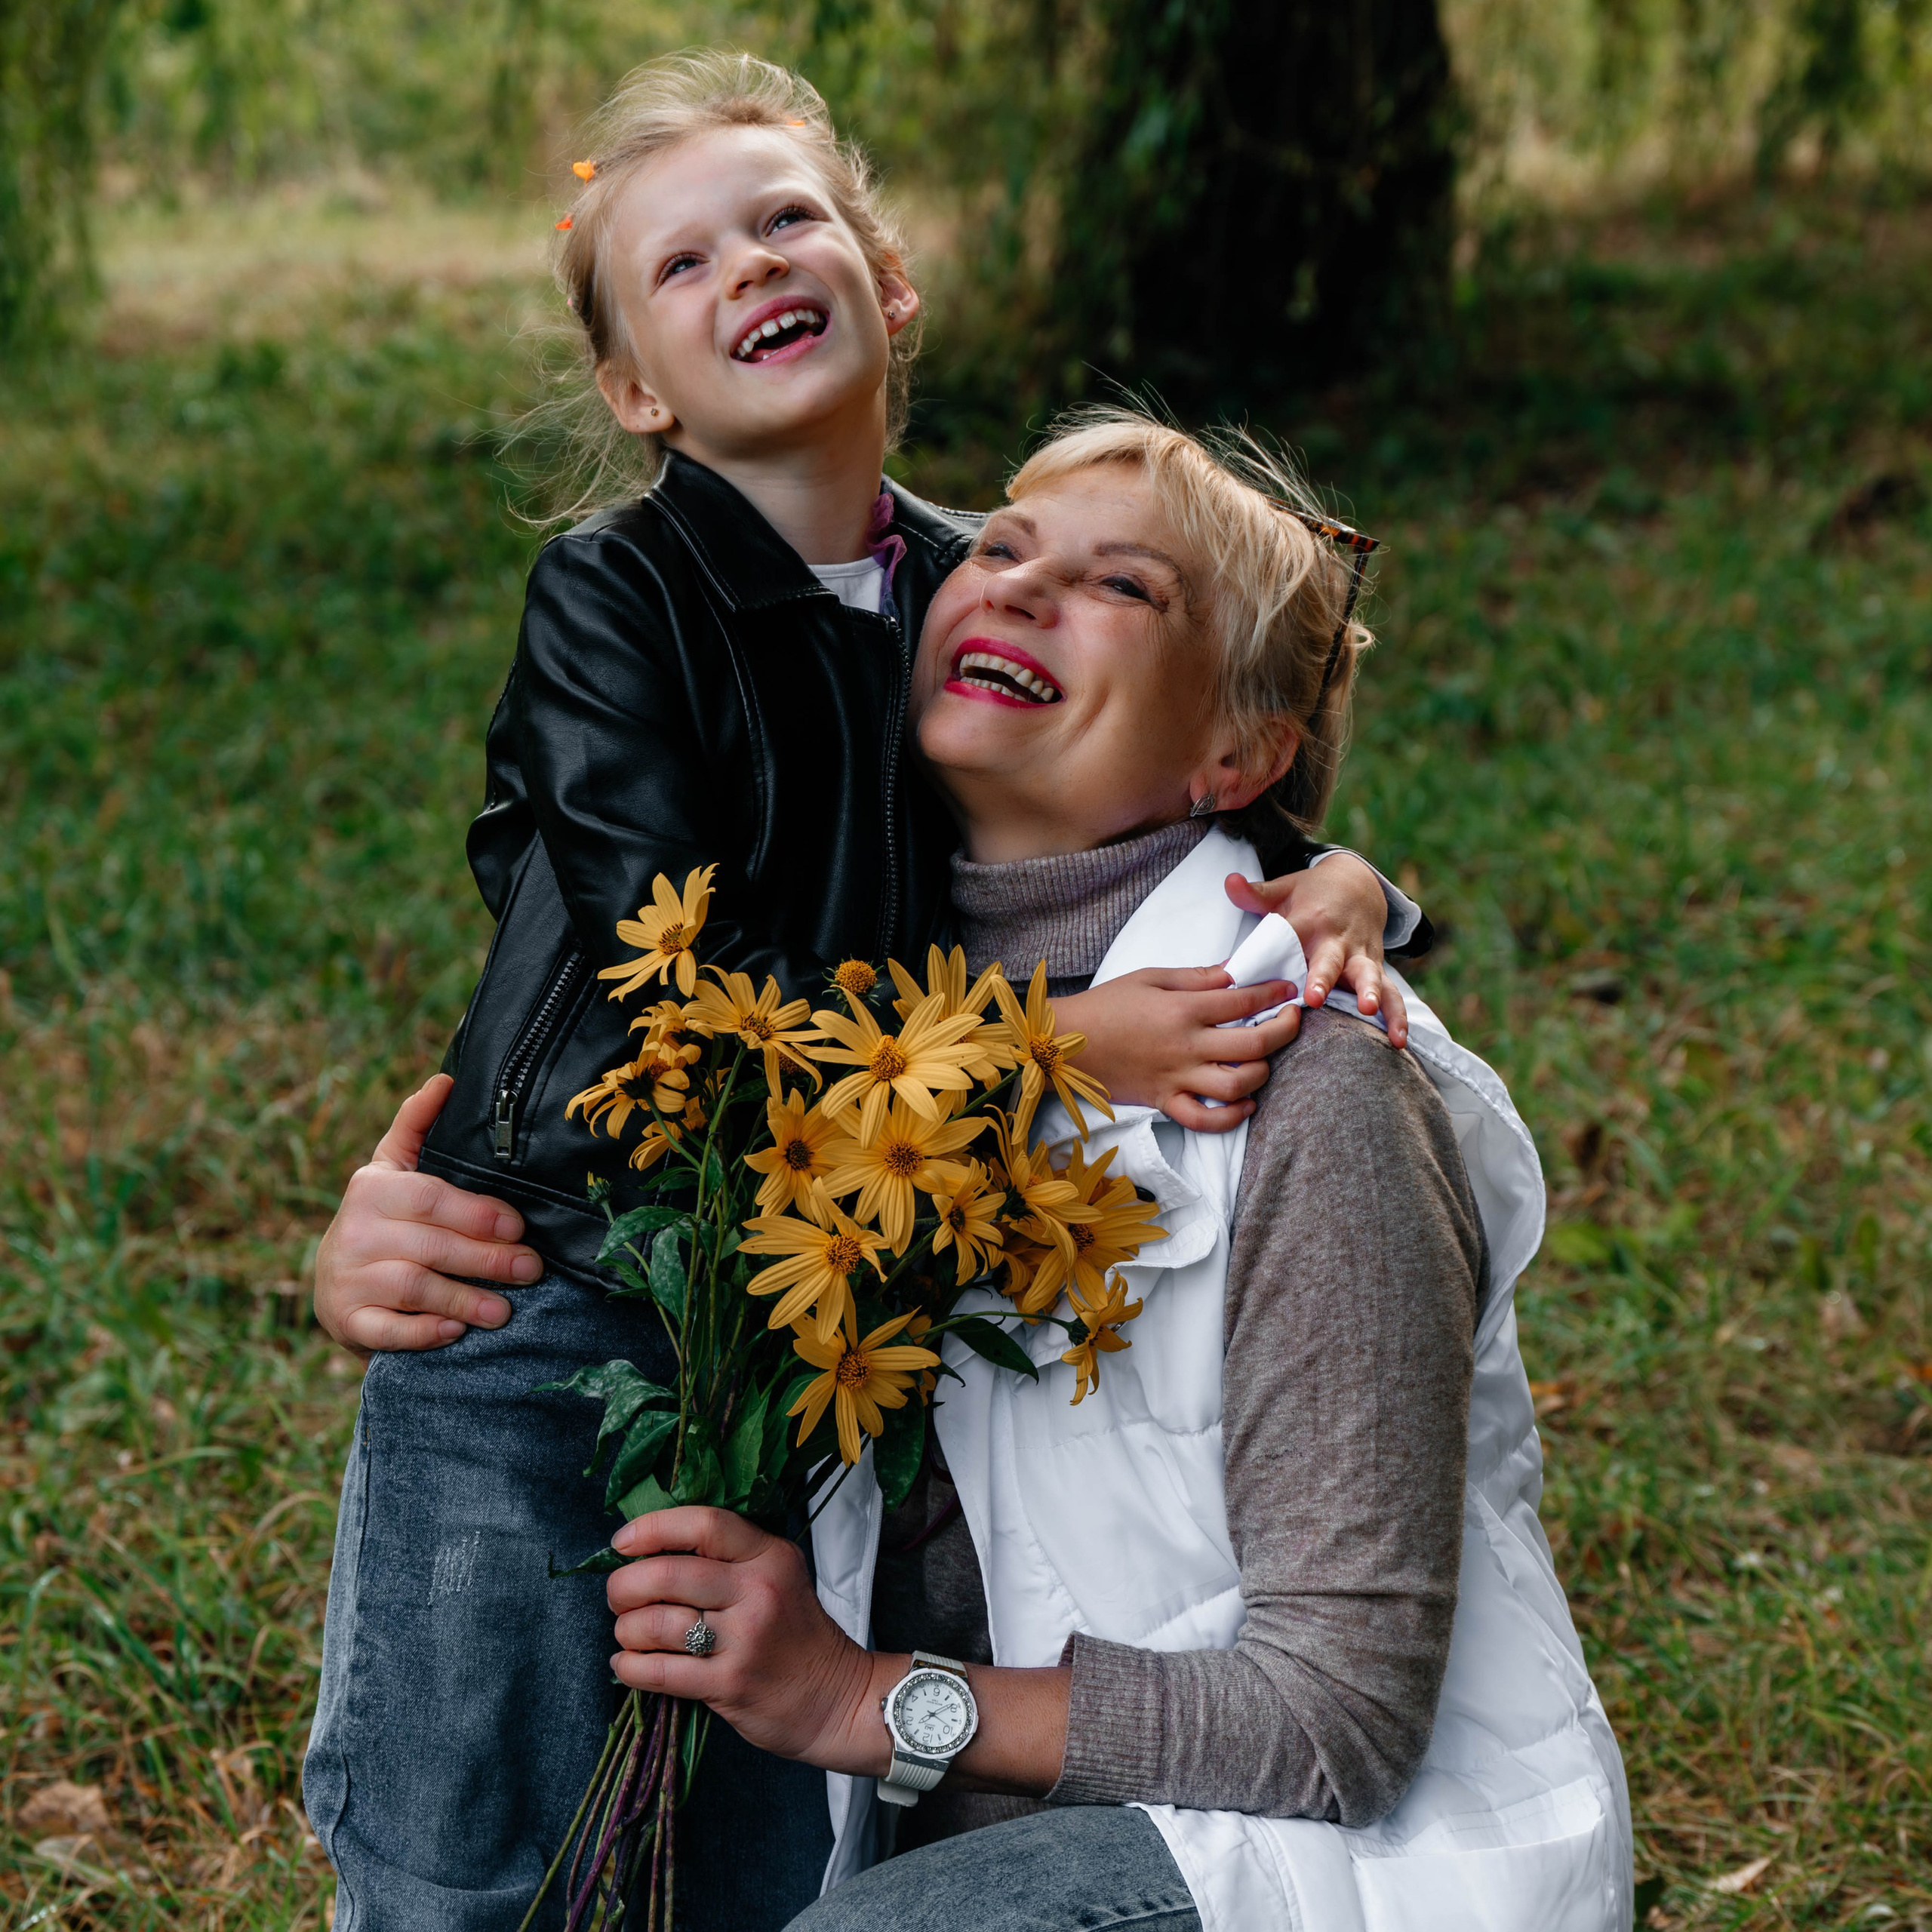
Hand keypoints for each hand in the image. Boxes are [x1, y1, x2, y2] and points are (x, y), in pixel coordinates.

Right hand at [312, 1074, 538, 1356]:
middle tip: (531, 1269)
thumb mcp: (393, 1169)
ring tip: (505, 1310)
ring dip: (464, 1299)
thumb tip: (446, 1079)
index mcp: (372, 1188)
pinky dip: (423, 1332)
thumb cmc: (384, 1218)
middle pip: (430, 1245)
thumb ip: (416, 1125)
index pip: (430, 1198)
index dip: (478, 1213)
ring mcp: (345, 1279)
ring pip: (413, 1289)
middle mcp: (353, 1231)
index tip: (520, 1226)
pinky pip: (386, 1331)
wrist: (336, 1281)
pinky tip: (455, 1331)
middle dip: (487, 1258)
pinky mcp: (346, 1321)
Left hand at [607, 1508, 881, 1773]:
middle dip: (624, 1585)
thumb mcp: (779, 1576)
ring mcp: (744, 1640)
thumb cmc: (797, 1633)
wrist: (836, 1697)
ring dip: (626, 1629)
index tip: (622, 1542)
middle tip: (617, 1595)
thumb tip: (653, 1550)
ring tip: (626, 1633)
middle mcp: (757, 1592)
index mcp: (769, 1556)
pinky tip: (626, 1664)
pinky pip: (660, 1672)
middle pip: (667, 1575)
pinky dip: (630, 1667)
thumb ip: (730, 1558)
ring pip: (656, 1624)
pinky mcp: (730, 1684)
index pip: (704, 1525)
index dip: (653, 1528)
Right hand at [1052, 971, 1302, 1132]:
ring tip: (1266, 1059)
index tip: (1289, 989)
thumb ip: (1195, 977)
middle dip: (1284, 1030)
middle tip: (1292, 1019)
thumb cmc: (1105, 1005)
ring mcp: (1176, 1078)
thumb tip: (1234, 971)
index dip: (1274, 993)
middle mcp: (1186, 1046)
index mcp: (1182, 1009)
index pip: (1243, 1001)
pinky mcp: (1164, 1102)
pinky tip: (1246, 1103)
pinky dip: (1232, 1116)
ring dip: (1262, 1073)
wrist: (1063, 1044)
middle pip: (1253, 1044)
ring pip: (1237, 1085)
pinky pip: (1206, 1119)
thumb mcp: (1149, 977)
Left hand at [1225, 856, 1409, 1048]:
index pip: (1293, 937)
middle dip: (1323, 978)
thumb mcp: (1285, 889)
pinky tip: (1398, 1040)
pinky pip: (1391, 993)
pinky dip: (1397, 1015)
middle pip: (1330, 959)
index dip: (1282, 952)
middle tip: (1315, 998)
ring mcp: (1359, 955)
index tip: (1267, 969)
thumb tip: (1229, 881)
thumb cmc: (1311, 894)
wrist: (1359, 884)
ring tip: (1367, 1010)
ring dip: (1369, 992)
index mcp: (1309, 921)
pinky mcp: (1376, 968)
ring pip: (1368, 974)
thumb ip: (1255, 893)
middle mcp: (1336, 939)